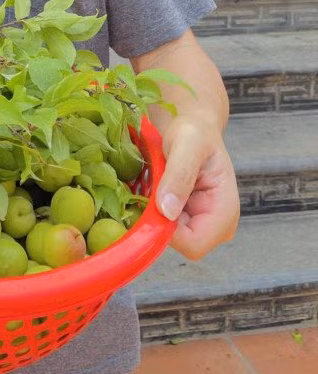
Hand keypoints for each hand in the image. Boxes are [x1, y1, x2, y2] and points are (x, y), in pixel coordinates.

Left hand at [155, 114, 239, 259]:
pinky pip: (162, 225)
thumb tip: (167, 211)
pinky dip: (151, 210)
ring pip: (166, 235)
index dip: (167, 231)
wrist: (193, 128)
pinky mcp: (187, 221)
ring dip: (152, 213)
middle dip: (157, 219)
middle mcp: (217, 226)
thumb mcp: (187, 144)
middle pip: (178, 243)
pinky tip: (151, 188)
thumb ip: (179, 175)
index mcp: (225, 212)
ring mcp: (202, 225)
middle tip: (149, 186)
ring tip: (151, 183)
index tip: (149, 203)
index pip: (194, 245)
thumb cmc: (194, 132)